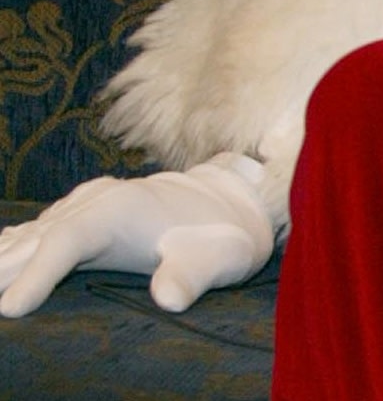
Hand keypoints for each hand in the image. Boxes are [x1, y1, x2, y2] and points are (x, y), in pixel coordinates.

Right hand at [0, 153, 273, 316]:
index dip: (37, 273)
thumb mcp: (218, 259)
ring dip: (4, 260)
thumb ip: (191, 276)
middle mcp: (95, 202)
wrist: (230, 203)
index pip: (68, 240)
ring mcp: (86, 205)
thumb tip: (170, 299)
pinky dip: (14, 248)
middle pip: (37, 238)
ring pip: (32, 234)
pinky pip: (39, 231)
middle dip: (4, 270)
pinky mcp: (83, 214)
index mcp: (121, 210)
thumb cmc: (222, 237)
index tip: (12, 309)